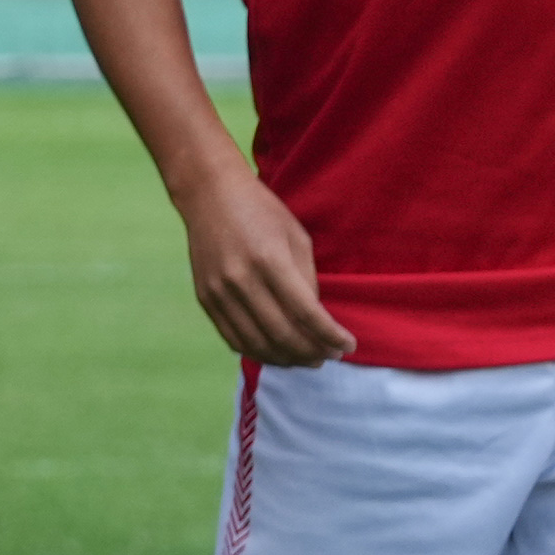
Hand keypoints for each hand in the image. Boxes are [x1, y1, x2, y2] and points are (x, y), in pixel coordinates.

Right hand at [175, 164, 352, 365]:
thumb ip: (307, 279)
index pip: (306, 313)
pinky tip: (279, 354)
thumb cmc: (262, 211)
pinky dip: (259, 352)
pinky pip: (233, 338)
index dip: (330, 335)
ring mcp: (219, 293)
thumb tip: (316, 319)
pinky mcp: (205, 299)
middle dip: (312, 352)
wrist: (210, 195)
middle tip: (330, 357)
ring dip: (287, 359)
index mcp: (270, 261)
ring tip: (309, 360)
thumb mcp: (297, 237)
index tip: (349, 346)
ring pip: (257, 343)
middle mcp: (241, 281)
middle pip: (282, 334)